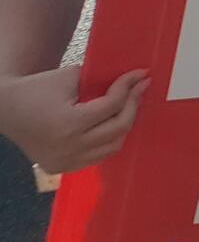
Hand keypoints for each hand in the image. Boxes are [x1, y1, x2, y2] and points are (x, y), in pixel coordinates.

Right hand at [0, 67, 146, 174]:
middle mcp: (69, 147)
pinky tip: (112, 123)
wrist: (6, 109)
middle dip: (134, 105)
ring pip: (113, 146)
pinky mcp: (61, 168)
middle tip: (140, 87)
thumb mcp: (70, 77)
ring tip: (129, 104)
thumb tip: (135, 79)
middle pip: (119, 128)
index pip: (113, 105)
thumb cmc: (37, 88)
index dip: (129, 86)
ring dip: (124, 124)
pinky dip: (108, 140)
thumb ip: (101, 80)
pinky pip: (97, 156)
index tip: (141, 73)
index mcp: (70, 123)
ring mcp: (65, 162)